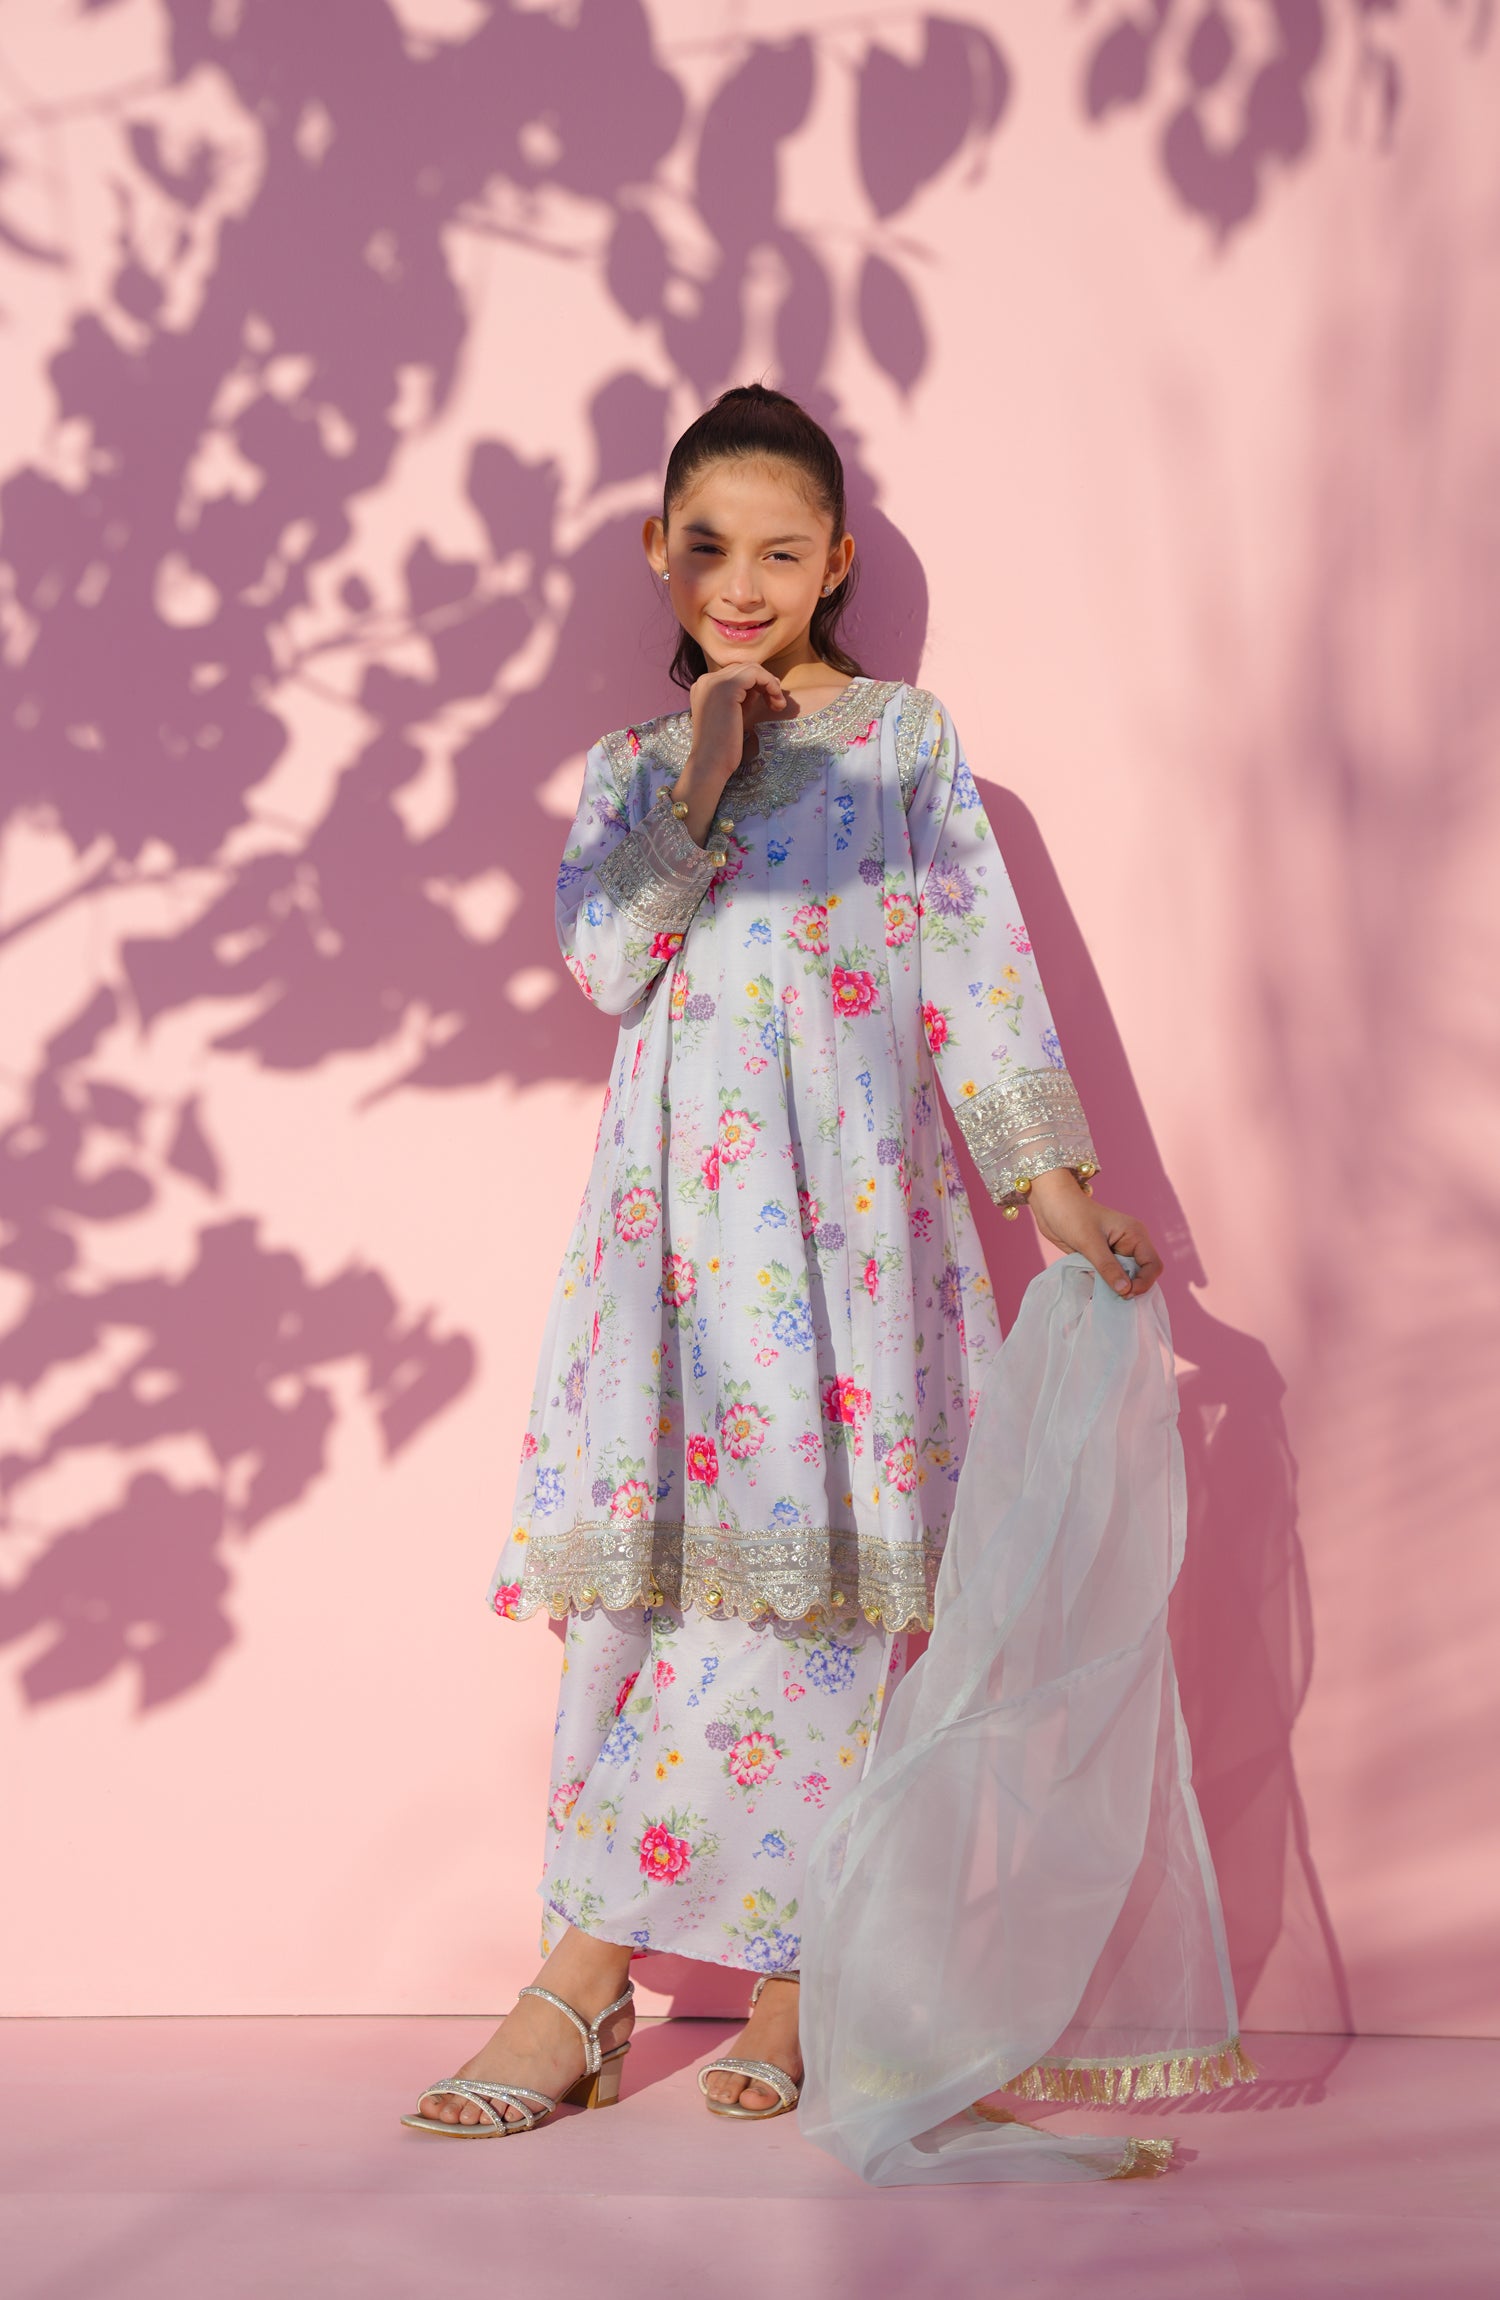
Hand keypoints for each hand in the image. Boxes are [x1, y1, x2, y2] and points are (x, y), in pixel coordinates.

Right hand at [672, 664, 791, 842]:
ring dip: (770, 683)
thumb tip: (762, 685)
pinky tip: (775, 701)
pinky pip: (755, 674)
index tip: (770, 700)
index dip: (757, 683)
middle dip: (765, 682)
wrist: (710, 764)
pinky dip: (770, 684)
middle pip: (745, 668)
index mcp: (704, 686)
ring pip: (752, 668)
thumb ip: (743, 697)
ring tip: (778, 704)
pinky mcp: (726, 688)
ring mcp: (714, 682)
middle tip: (777, 702)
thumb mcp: (734, 715)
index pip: (737, 673)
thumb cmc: (723, 746)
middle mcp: (705, 680)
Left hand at [1024, 1169, 1162, 1298]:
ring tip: (1103, 1297)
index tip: (1126, 1294)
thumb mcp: (1090, 1243)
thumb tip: (1125, 1291)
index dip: (1144, 1283)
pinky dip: (1105, 1285)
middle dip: (1131, 1288)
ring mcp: (1116, 1252)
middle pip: (1142, 1274)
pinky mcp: (1103, 1258)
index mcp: (1135, 1235)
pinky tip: (1094, 1291)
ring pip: (1125, 1278)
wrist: (1051, 1204)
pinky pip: (1110, 1277)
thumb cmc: (1072, 1215)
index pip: (1153, 1265)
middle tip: (1114, 1299)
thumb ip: (1108, 1267)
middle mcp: (1130, 1244)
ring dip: (1116, 1289)